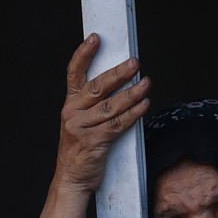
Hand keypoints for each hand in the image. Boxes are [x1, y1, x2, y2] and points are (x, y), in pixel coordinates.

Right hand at [40, 33, 151, 217]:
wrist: (72, 179)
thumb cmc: (81, 149)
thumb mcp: (80, 123)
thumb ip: (93, 105)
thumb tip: (120, 85)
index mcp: (70, 104)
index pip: (74, 73)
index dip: (84, 54)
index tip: (96, 38)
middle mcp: (72, 113)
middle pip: (97, 87)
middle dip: (119, 73)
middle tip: (135, 63)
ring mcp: (81, 128)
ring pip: (111, 106)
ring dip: (132, 94)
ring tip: (147, 83)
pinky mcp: (93, 142)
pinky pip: (117, 125)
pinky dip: (133, 114)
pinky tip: (144, 105)